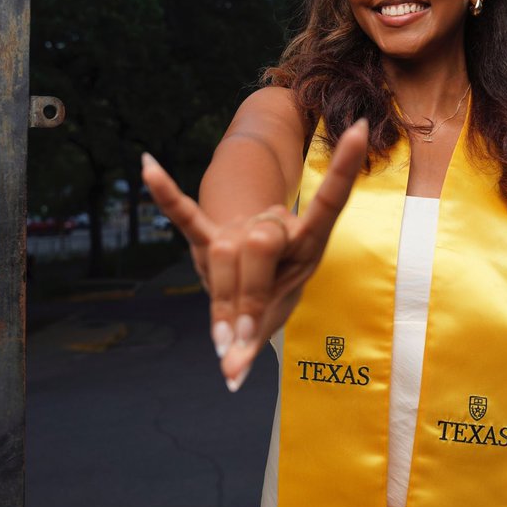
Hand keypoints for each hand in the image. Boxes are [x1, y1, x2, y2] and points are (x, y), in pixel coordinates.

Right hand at [141, 119, 368, 390]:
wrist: (252, 272)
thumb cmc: (275, 290)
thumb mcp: (277, 314)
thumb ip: (253, 343)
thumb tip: (230, 376)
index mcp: (308, 237)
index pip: (330, 198)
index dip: (343, 169)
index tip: (359, 130)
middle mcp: (277, 224)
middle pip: (258, 247)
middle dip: (245, 299)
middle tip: (236, 343)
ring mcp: (242, 226)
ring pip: (224, 254)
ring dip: (220, 304)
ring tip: (221, 346)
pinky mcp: (209, 233)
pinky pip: (186, 216)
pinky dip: (167, 196)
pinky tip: (147, 166)